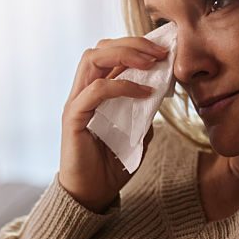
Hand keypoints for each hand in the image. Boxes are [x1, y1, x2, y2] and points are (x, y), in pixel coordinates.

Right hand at [59, 36, 167, 211]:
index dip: (136, 45)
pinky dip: (122, 85)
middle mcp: (82, 92)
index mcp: (95, 93)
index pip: (110, 54)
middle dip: (132, 43)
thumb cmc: (111, 166)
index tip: (165, 49)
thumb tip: (161, 91)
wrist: (92, 195)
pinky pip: (96, 90)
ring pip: (92, 59)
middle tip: (161, 51)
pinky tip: (145, 92)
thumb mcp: (137, 134)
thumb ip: (144, 112)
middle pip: (100, 48)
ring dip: (125, 55)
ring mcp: (76, 103)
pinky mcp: (73, 118)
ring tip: (152, 62)